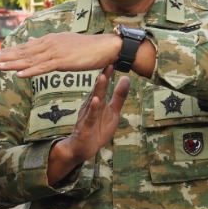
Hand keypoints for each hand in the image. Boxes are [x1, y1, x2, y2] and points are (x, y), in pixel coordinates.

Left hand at [0, 32, 120, 76]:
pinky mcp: (62, 61)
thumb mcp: (64, 43)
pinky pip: (43, 68)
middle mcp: (49, 44)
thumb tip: (33, 42)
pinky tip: (19, 75)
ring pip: (30, 60)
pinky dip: (30, 72)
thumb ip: (48, 45)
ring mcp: (55, 52)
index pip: (26, 47)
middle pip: (24, 52)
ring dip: (13, 64)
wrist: (105, 47)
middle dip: (6, 57)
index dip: (10, 51)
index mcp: (49, 40)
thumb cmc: (87, 47)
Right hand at [47, 69, 129, 183]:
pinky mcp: (86, 127)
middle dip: (103, 77)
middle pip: (98, 90)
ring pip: (93, 101)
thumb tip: (126, 78)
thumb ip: (119, 97)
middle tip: (108, 62)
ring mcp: (87, 116)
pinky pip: (89, 117)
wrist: (81, 149)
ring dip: (97, 89)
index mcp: (98, 101)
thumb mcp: (113, 112)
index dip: (108, 73)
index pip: (103, 85)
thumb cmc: (97, 129)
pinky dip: (93, 109)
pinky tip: (95, 101)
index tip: (114, 59)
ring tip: (102, 77)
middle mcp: (91, 106)